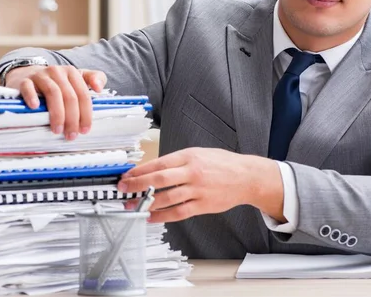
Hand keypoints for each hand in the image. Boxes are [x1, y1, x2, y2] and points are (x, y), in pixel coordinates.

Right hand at [4, 64, 106, 139]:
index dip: (86, 113)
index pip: (83, 94)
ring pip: (53, 93)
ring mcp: (41, 75)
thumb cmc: (57, 82)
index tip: (85, 130)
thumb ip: (94, 78)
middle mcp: (57, 72)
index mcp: (72, 73)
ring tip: (57, 130)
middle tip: (71, 135)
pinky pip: (28, 87)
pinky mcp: (25, 80)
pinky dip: (32, 97)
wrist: (28, 73)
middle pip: (69, 96)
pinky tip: (34, 107)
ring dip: (57, 114)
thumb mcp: (77, 78)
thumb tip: (99, 88)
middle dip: (72, 118)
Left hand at [117, 147, 283, 222]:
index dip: (140, 170)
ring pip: (167, 198)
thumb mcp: (200, 153)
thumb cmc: (223, 164)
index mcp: (190, 156)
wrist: (246, 177)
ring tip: (134, 205)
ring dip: (147, 203)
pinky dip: (163, 216)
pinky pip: (179, 212)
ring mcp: (198, 190)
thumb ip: (178, 160)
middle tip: (124, 189)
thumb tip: (154, 169)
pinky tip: (152, 217)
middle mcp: (193, 172)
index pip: (159, 163)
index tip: (127, 175)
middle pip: (159, 179)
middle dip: (138, 185)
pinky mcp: (203, 205)